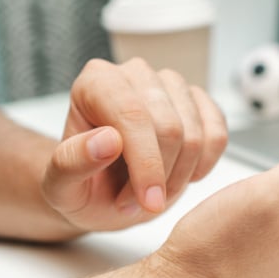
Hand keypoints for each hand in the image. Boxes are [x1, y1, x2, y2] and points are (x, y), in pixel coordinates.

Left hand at [41, 58, 228, 234]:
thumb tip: (107, 140)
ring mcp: (171, 85)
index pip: (133, 114)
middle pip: (169, 127)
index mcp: (96, 81)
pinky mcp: (198, 101)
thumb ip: (72, 163)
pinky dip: (204, 165)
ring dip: (179, 176)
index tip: (148, 202)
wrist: (106, 192)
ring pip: (196, 134)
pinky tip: (181, 175)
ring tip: (151, 193)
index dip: (146, 163)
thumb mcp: (60, 188)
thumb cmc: (82, 186)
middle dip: (160, 176)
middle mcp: (135, 74)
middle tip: (138, 203)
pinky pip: (218, 134)